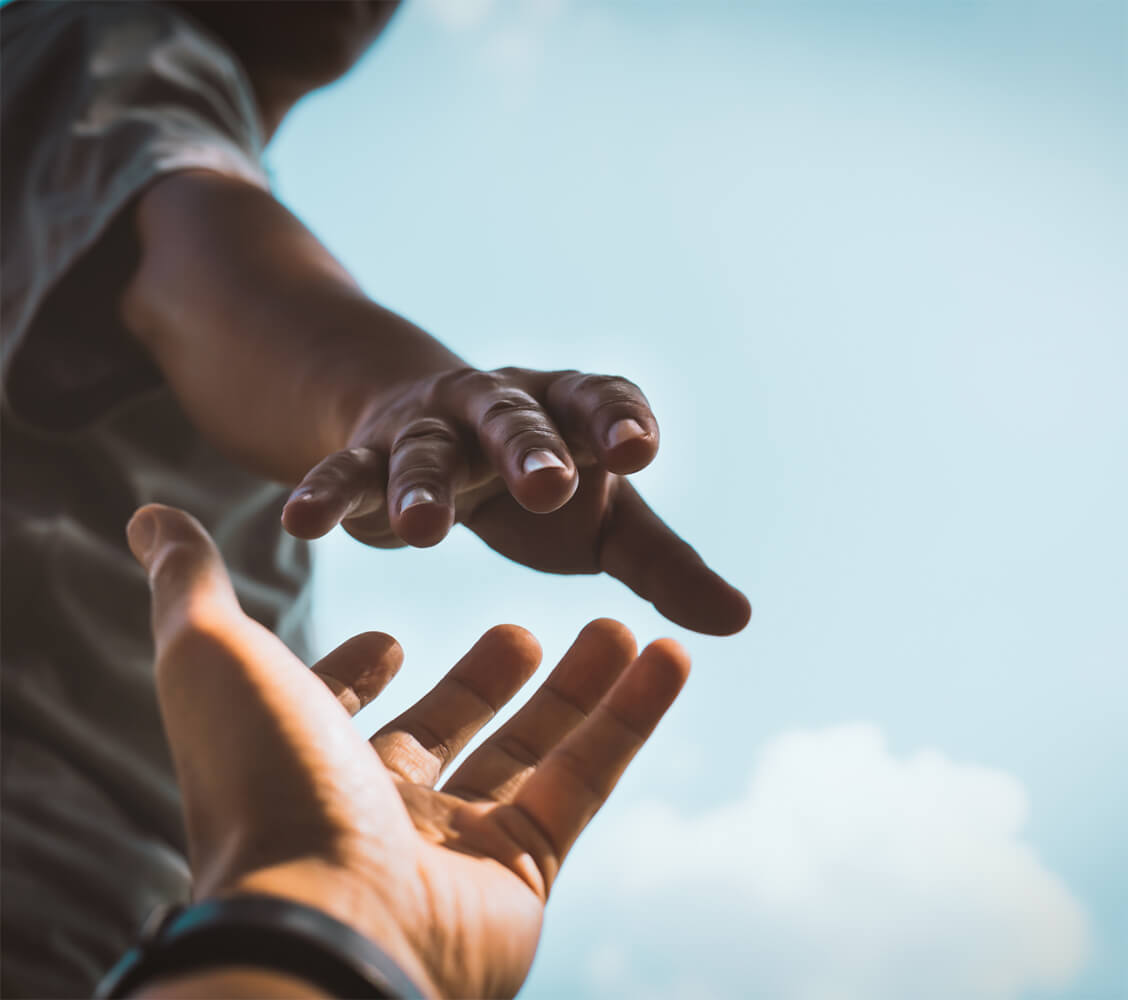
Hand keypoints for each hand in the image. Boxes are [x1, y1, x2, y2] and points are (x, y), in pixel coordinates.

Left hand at [127, 503, 689, 997]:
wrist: (327, 922)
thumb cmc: (264, 783)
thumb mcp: (215, 656)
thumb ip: (189, 583)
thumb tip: (149, 514)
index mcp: (306, 759)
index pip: (338, 711)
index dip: (360, 674)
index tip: (390, 639)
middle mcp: (377, 807)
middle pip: (448, 727)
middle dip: (486, 678)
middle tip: (522, 628)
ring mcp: (454, 844)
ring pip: (532, 751)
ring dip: (580, 688)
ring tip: (621, 624)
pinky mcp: (524, 871)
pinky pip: (586, 781)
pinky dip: (631, 718)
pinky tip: (667, 655)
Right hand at [281, 366, 750, 634]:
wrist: (435, 432)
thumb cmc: (541, 484)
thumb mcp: (607, 521)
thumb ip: (665, 566)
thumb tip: (740, 621)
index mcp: (569, 414)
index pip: (599, 402)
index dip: (618, 421)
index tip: (639, 450)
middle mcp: (500, 410)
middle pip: (516, 420)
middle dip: (530, 449)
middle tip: (549, 485)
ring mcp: (430, 430)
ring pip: (425, 451)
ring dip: (421, 485)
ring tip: (422, 533)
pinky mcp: (369, 455)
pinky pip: (344, 473)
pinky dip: (325, 494)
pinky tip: (300, 521)